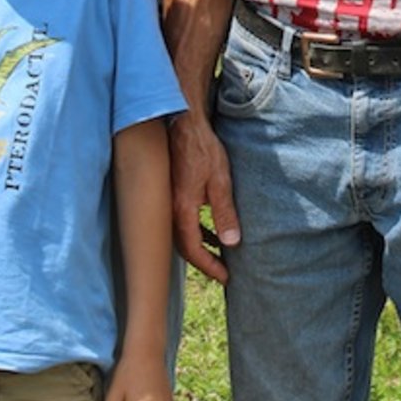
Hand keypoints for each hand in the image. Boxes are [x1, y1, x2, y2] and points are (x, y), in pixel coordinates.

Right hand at [170, 114, 240, 284]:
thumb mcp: (220, 181)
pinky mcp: (172, 193)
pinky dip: (197, 231)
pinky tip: (211, 231)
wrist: (184, 124)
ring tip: (220, 255)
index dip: (209, 266)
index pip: (193, 249)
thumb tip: (232, 243)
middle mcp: (171, 209)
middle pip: (184, 246)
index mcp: (182, 209)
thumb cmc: (203, 149)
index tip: (225, 277)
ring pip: (182, 234)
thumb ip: (224, 213)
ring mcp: (169, 201)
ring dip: (200, 246)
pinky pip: (182, 220)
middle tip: (222, 271)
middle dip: (203, 261)